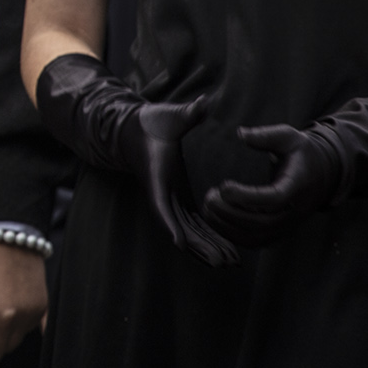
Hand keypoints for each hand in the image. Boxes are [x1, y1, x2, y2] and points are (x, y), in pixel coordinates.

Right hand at [35, 54, 237, 266]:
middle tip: (223, 262)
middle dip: (200, 246)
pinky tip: (226, 251)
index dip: (170, 224)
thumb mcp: (169, 115)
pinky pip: (193, 223)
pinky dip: (207, 238)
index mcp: (157, 175)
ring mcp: (170, 198)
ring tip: (231, 263)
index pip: (160, 203)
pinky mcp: (178, 198)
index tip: (180, 244)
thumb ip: (187, 113)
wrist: (136, 130)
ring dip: (207, 247)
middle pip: (178, 226)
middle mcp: (161, 192)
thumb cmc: (153, 122)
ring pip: (188, 230)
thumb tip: (203, 104)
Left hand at [201, 123, 339, 246]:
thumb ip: (265, 136)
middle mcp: (294, 210)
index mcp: (298, 185)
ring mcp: (287, 225)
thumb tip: (240, 134)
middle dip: (231, 213)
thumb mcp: (288, 137)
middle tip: (209, 197)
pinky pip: (253, 242)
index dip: (248, 196)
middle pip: (262, 223)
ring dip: (227, 226)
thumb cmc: (299, 153)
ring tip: (208, 207)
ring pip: (256, 237)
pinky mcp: (278, 232)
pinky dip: (231, 235)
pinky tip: (214, 218)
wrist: (320, 175)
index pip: (275, 198)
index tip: (223, 186)